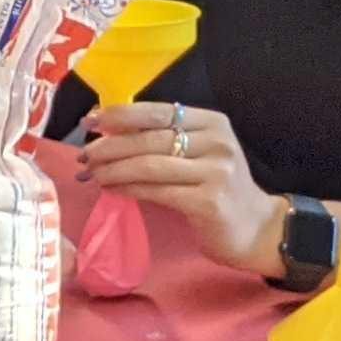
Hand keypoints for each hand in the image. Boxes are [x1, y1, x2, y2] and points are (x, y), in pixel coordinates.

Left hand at [79, 98, 279, 275]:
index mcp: (213, 122)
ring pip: (149, 165)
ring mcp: (216, 172)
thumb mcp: (198, 154)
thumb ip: (164, 139)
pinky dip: (128, 189)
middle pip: (150, 139)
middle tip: (85, 155)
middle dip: (110, 146)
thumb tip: (107, 131)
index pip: (158, 111)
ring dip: (113, 169)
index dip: (120, 115)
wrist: (255, 228)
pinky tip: (111, 190)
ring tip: (92, 174)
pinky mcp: (209, 201)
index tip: (90, 121)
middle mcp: (217, 142)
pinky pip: (157, 191)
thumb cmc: (217, 187)